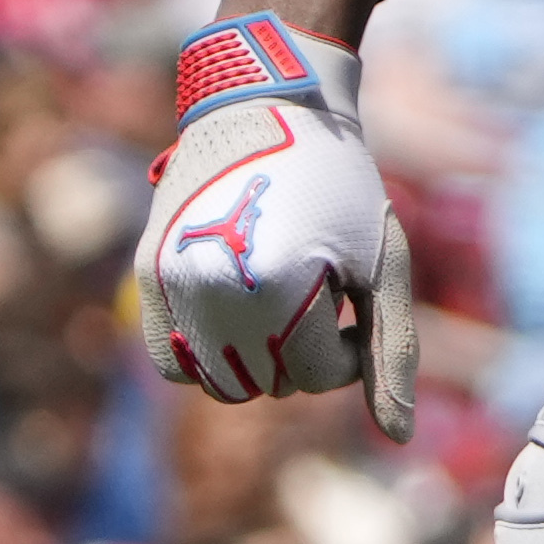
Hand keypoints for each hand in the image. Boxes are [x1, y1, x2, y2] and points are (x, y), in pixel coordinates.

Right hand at [136, 15, 415, 436]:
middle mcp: (215, 290)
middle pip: (271, 385)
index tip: (351, 294)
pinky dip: (204, 354)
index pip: (318, 375)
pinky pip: (171, 362)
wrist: (266, 105)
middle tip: (315, 288)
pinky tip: (235, 310)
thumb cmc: (339, 184)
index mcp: (280, 286)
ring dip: (256, 357)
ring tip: (276, 293)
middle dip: (303, 351)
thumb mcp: (380, 264)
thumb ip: (391, 351)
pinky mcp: (145, 275)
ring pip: (221, 383)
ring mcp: (171, 283)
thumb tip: (399, 438)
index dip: (348, 346)